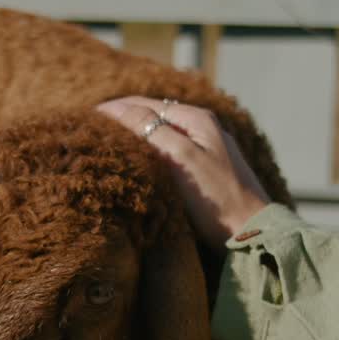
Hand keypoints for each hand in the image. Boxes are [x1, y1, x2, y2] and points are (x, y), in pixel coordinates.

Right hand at [96, 96, 270, 248]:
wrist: (252, 235)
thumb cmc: (217, 200)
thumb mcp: (180, 159)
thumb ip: (151, 130)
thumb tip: (118, 109)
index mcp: (197, 119)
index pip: (145, 105)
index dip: (115, 109)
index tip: (86, 118)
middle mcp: (203, 128)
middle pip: (154, 117)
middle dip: (123, 120)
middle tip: (90, 130)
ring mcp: (207, 149)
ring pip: (162, 135)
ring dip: (136, 136)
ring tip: (107, 144)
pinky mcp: (207, 171)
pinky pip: (171, 152)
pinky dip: (150, 152)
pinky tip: (137, 163)